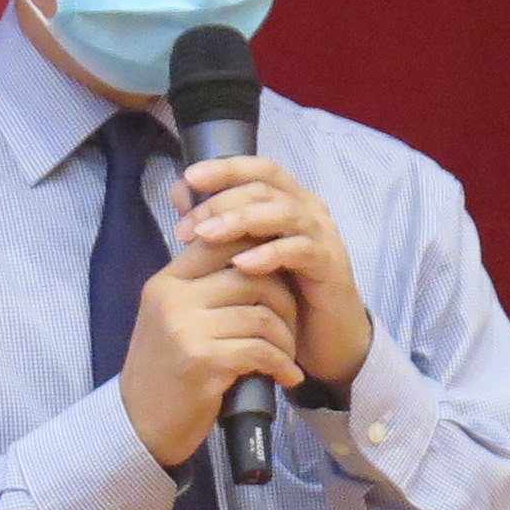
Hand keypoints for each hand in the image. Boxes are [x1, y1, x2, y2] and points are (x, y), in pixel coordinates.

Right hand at [117, 237, 303, 468]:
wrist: (138, 427)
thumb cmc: (165, 373)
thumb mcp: (171, 320)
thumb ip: (201, 290)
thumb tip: (255, 258)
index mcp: (166, 283)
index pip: (222, 242)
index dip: (261, 253)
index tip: (281, 279)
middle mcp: (173, 299)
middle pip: (251, 275)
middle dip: (284, 301)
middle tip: (290, 327)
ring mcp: (186, 330)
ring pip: (261, 315)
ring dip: (285, 339)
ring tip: (287, 356)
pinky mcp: (203, 363)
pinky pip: (260, 351)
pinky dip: (281, 365)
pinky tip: (286, 377)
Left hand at [180, 156, 369, 390]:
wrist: (324, 341)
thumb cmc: (282, 296)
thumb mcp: (244, 256)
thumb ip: (216, 223)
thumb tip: (179, 193)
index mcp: (289, 201)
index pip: (259, 169)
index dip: (226, 168)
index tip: (189, 177)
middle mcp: (308, 211)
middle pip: (266, 188)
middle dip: (223, 201)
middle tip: (189, 225)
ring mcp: (323, 236)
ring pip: (283, 213)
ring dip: (241, 221)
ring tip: (207, 236)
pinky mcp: (331, 265)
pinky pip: (301, 250)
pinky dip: (270, 254)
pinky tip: (242, 265)